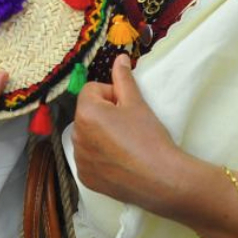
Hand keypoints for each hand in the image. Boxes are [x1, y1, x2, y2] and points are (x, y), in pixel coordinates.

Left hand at [71, 55, 185, 214]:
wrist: (162, 179)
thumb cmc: (149, 138)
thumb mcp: (137, 102)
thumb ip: (123, 78)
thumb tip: (120, 59)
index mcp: (85, 113)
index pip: (92, 90)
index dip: (112, 95)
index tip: (127, 108)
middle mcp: (76, 135)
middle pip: (88, 113)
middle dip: (105, 114)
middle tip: (129, 126)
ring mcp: (79, 159)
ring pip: (88, 135)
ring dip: (101, 135)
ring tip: (126, 144)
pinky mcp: (86, 177)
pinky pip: (88, 158)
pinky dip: (100, 157)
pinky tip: (120, 160)